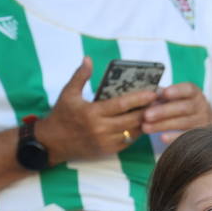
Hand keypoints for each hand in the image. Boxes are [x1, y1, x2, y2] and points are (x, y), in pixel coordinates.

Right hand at [38, 57, 156, 162]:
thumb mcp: (68, 93)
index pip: (122, 105)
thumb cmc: (60, 115)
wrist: (51, 143)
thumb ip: (80, 76)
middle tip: (160, 102)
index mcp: (92, 113)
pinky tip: (143, 124)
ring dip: (145, 123)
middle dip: (148, 111)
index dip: (139, 99)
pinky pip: (128, 142)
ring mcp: (105, 142)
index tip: (152, 93)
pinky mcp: (107, 151)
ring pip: (133, 133)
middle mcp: (101, 129)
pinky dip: (136, 133)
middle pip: (132, 120)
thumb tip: (88, 59)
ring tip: (156, 112)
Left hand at [140, 82, 211, 141]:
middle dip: (164, 111)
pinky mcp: (201, 136)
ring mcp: (202, 122)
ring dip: (163, 125)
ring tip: (146, 128)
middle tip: (147, 115)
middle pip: (184, 108)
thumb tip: (146, 96)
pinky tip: (162, 138)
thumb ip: (163, 96)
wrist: (205, 122)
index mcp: (195, 93)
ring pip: (183, 123)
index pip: (189, 89)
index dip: (177, 91)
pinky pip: (186, 137)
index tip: (164, 93)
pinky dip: (174, 138)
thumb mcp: (177, 98)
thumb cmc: (184, 107)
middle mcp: (201, 107)